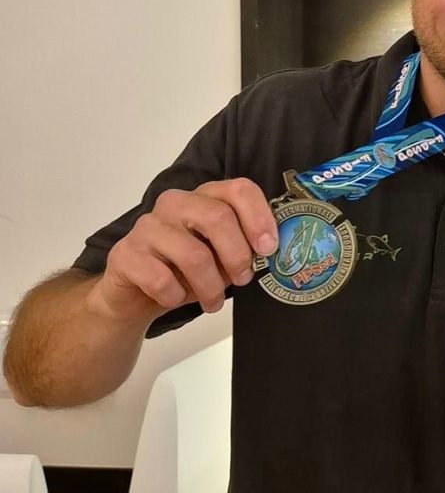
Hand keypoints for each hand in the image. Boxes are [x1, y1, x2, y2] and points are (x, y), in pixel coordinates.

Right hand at [90, 178, 277, 319]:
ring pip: (194, 255)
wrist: (137, 293)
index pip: (239, 189)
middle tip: (243, 280)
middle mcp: (175, 203)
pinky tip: (175, 297)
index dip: (260, 218)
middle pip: (218, 217)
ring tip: (213, 302)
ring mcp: (147, 226)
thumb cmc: (188, 270)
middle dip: (238, 256)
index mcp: (205, 197)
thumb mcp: (223, 256)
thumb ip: (245, 247)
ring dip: (210, 287)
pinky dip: (176, 296)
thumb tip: (271, 254)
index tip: (269, 249)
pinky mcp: (125, 253)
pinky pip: (161, 280)